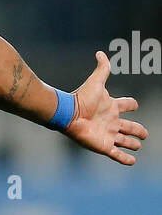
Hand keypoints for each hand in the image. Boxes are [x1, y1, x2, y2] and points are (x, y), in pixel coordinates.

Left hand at [66, 51, 146, 165]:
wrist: (70, 114)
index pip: (126, 105)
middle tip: (144, 134)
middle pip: (129, 126)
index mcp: (112, 107)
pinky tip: (132, 161)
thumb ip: (102, 68)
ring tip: (138, 145)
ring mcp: (108, 134)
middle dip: (137, 130)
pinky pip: (117, 154)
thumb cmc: (82, 98)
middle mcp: (111, 121)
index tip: (134, 105)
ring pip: (125, 141)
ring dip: (132, 144)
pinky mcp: (104, 146)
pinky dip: (125, 159)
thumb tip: (100, 53)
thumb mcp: (96, 81)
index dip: (131, 104)